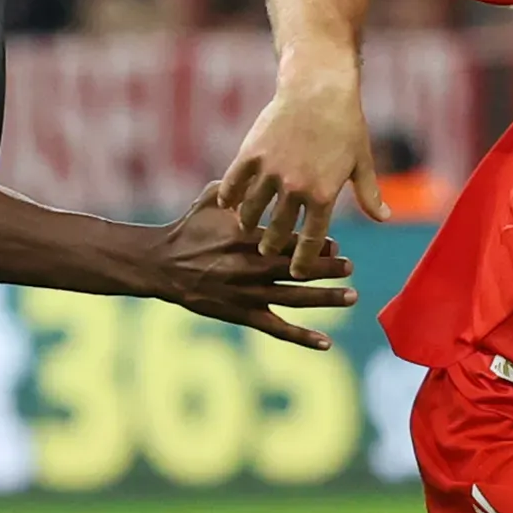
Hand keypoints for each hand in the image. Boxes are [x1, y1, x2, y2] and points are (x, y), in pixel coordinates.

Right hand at [148, 191, 358, 348]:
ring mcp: (247, 293)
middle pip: (296, 268)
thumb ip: (243, 187)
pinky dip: (301, 337)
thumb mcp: (213, 198)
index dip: (314, 243)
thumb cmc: (189, 227)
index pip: (288, 240)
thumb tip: (267, 169)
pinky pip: (276, 329)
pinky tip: (326, 343)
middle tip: (350, 267)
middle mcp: (249, 266)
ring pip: (294, 298)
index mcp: (246, 237)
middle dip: (326, 268)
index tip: (336, 243)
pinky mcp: (241, 315)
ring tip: (351, 296)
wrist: (161, 264)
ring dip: (325, 298)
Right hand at [215, 55, 383, 277]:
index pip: (311, 241)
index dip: (303, 261)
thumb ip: (369, 195)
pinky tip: (226, 204)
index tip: (297, 271)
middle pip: (277, 231)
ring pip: (252, 211)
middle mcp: (295, 188)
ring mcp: (270, 171)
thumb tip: (383, 218)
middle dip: (271, 246)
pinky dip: (228, 196)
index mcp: (323, 196)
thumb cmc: (346, 124)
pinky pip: (233, 183)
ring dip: (248, 224)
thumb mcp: (361, 161)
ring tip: (246, 228)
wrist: (319, 88)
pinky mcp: (251, 153)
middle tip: (266, 251)